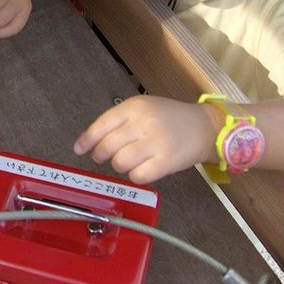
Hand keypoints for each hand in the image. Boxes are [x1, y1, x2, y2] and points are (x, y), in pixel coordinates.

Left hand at [73, 95, 223, 183]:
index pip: (101, 125)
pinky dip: (135, 176)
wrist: (204, 127)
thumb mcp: (144, 108)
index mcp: (135, 106)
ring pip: (120, 163)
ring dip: (119, 166)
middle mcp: (144, 123)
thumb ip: (118, 121)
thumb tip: (88, 142)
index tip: (79, 149)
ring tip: (127, 161)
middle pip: (108, 146)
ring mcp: (156, 142)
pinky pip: (138, 176)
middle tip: (103, 158)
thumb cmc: (169, 118)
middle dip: (100, 155)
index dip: (87, 140)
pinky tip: (141, 170)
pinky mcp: (167, 161)